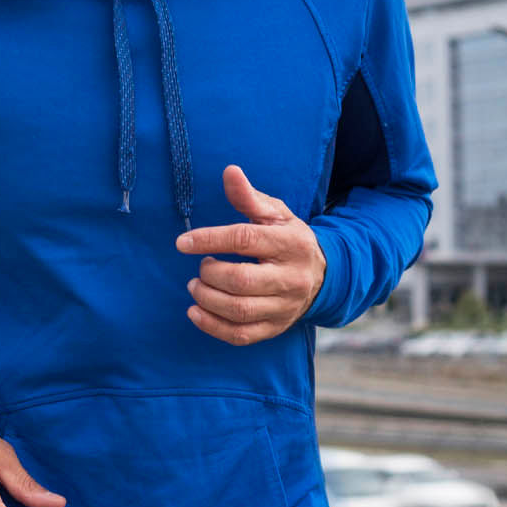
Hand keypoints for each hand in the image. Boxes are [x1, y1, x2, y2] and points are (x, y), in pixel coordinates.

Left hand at [174, 165, 326, 345]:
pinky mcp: (276, 328)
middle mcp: (291, 278)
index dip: (209, 240)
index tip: (183, 243)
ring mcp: (284, 307)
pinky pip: (240, 335)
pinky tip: (195, 311)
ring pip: (239, 310)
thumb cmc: (288, 239)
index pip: (245, 240)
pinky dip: (212, 326)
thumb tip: (229, 171)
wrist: (323, 276)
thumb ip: (249, 197)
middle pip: (241, 281)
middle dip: (210, 274)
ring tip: (196, 286)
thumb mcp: (275, 214)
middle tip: (201, 267)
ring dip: (207, 299)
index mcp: (290, 244)